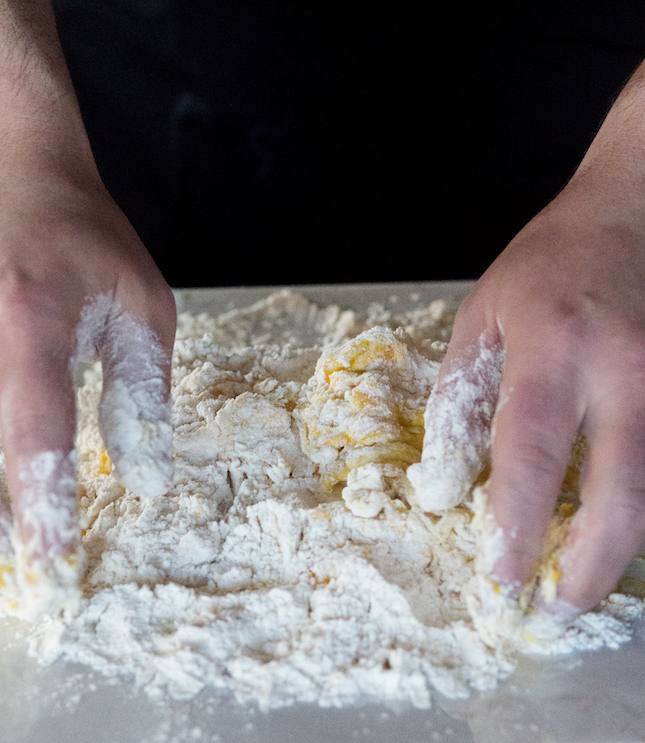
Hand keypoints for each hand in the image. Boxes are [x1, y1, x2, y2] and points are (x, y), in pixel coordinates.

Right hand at [0, 157, 175, 614]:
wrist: (18, 170)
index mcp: (31, 318)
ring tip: (14, 537)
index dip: (39, 498)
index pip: (35, 427)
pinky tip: (8, 472)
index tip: (49, 554)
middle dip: (2, 508)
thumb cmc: (89, 239)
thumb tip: (142, 472)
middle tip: (23, 568)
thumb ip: (142, 389)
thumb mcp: (141, 306)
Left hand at [411, 153, 644, 615]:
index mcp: (555, 348)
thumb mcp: (486, 311)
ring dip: (618, 547)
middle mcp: (628, 376)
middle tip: (554, 607)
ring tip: (579, 569)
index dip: (512, 527)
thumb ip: (462, 394)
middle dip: (585, 573)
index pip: (531, 459)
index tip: (496, 575)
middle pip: (618, 505)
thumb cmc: (561, 256)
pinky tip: (615, 508)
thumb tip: (446, 475)